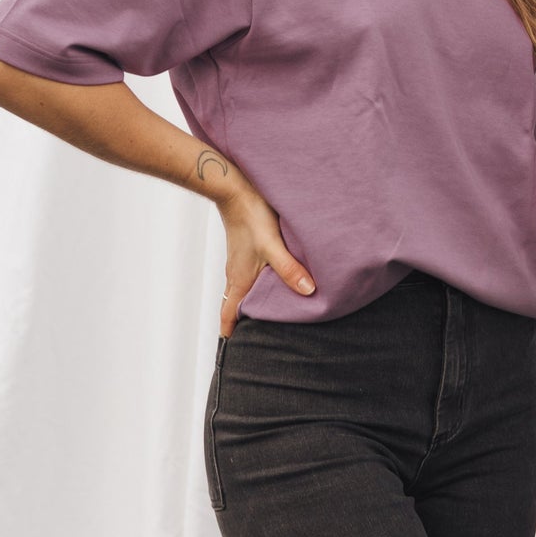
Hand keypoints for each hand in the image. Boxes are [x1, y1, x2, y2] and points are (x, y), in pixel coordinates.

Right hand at [216, 183, 315, 334]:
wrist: (236, 188)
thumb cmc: (251, 217)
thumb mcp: (273, 246)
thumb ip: (289, 269)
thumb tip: (308, 292)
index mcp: (239, 280)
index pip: (228, 314)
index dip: (229, 332)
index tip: (233, 347)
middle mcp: (236, 274)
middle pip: (237, 305)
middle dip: (245, 321)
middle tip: (259, 336)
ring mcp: (240, 262)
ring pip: (244, 289)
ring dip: (253, 302)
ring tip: (270, 312)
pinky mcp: (246, 249)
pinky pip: (250, 274)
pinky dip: (258, 284)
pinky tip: (274, 280)